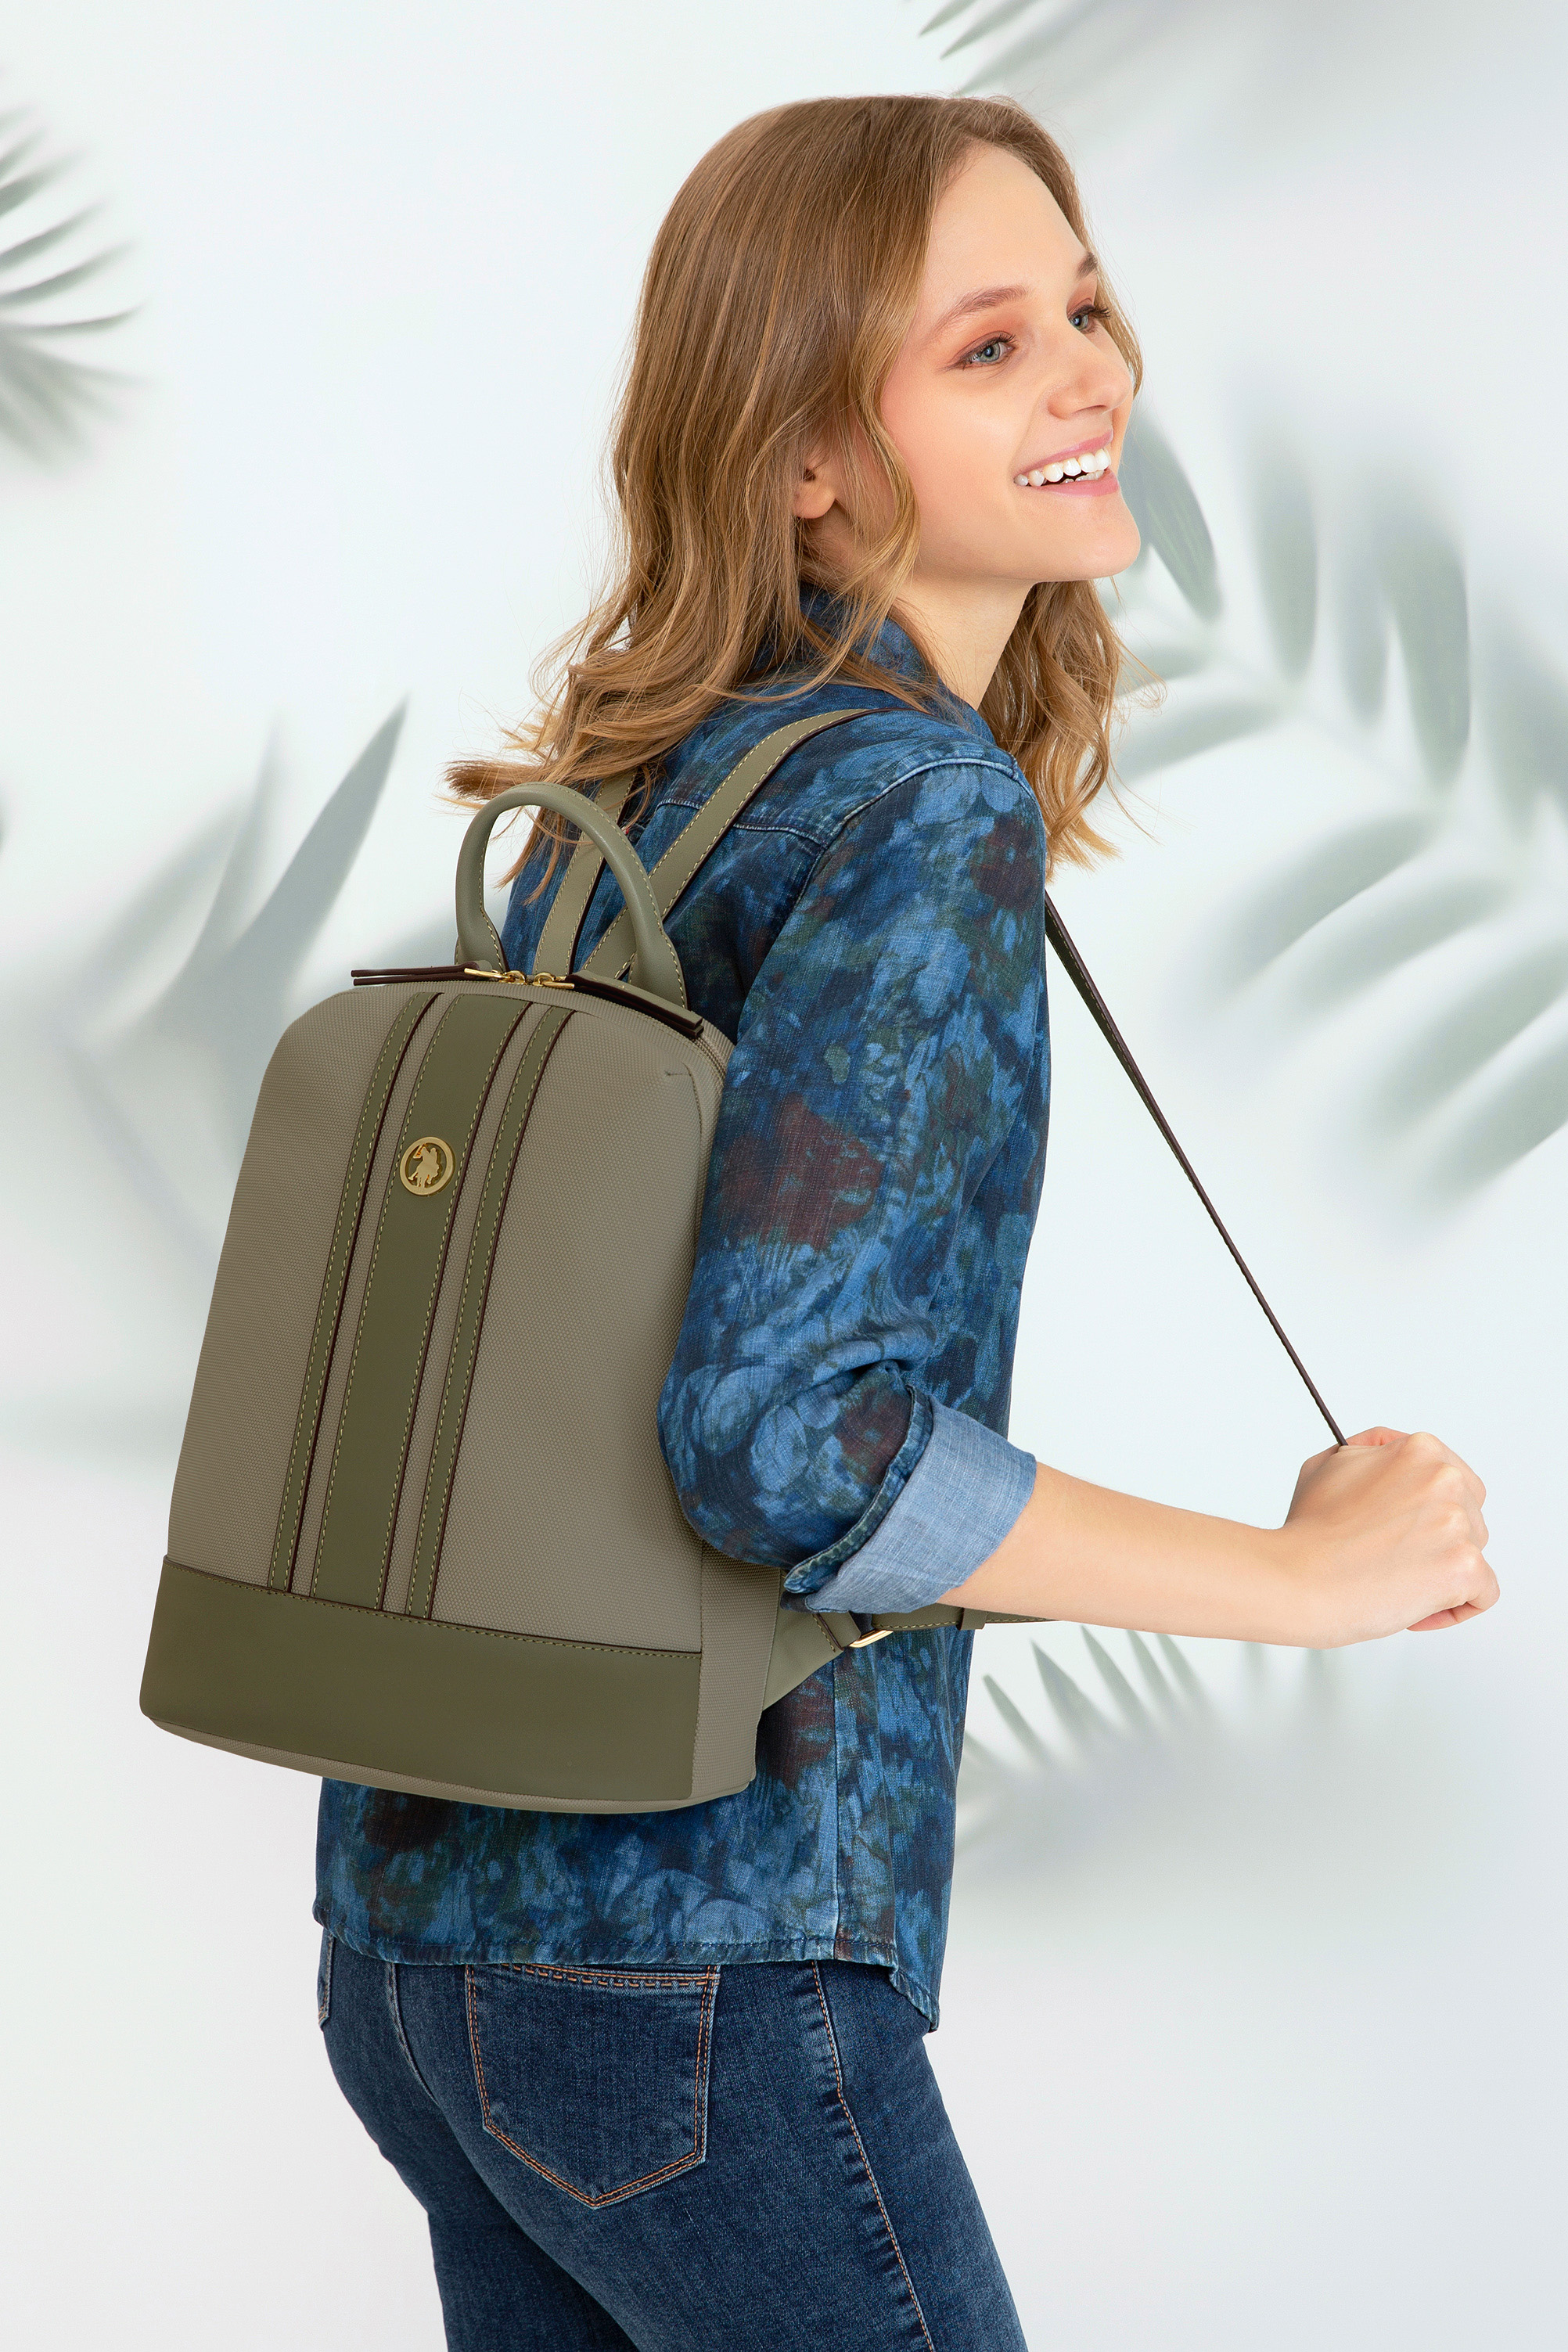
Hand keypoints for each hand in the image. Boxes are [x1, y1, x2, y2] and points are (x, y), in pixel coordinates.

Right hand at [1279, 1426, 1495, 1646]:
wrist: (1297, 1579)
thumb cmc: (1307, 1532)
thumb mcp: (1328, 1463)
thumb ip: (1371, 1452)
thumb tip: (1388, 1456)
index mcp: (1420, 1450)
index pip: (1450, 1477)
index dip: (1427, 1507)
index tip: (1406, 1526)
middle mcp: (1445, 1480)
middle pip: (1470, 1513)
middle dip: (1439, 1537)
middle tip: (1398, 1555)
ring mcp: (1458, 1524)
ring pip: (1474, 1552)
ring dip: (1441, 1569)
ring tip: (1395, 1580)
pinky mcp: (1464, 1567)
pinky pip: (1483, 1594)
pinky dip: (1454, 1607)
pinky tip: (1416, 1607)